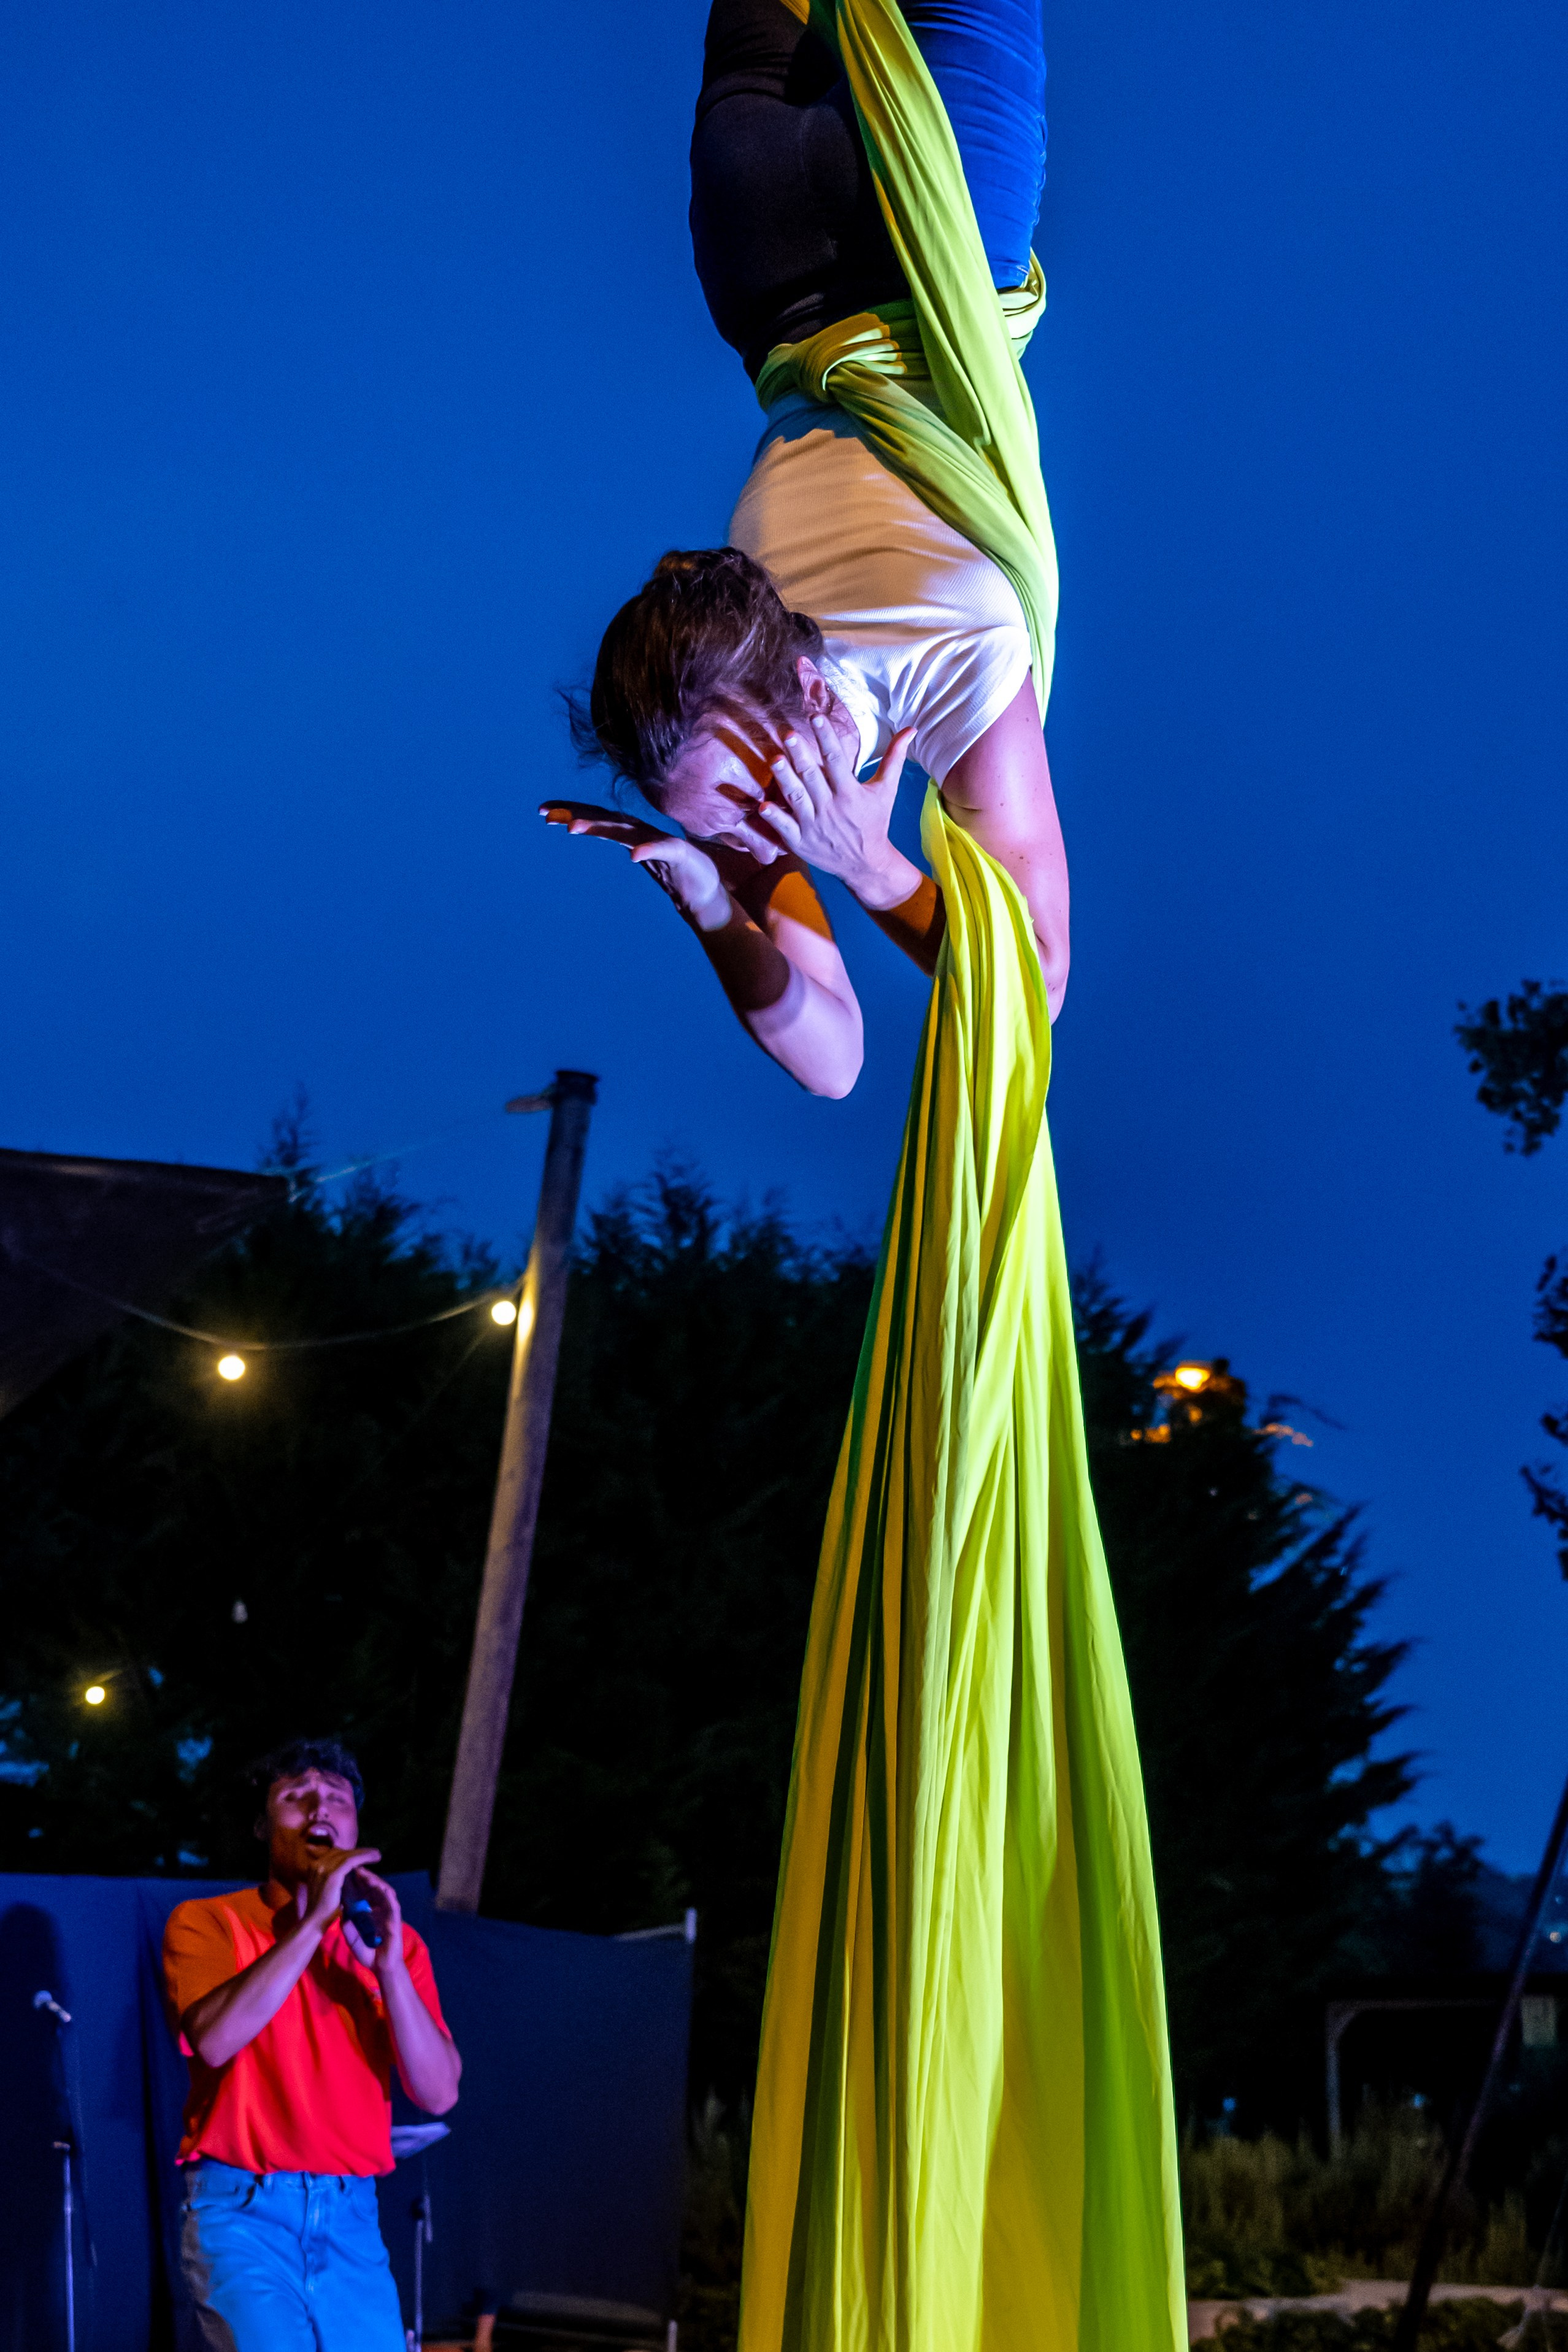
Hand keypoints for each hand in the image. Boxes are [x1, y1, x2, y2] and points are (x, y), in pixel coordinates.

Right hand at [292, 1843, 382, 1938]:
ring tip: (377, 1854)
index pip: (333, 1854)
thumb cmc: (322, 1910)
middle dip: (356, 1852)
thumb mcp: (325, 1888)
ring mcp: (323, 1868)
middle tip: (372, 1853)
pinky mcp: (332, 1875)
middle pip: (339, 1852)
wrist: (315, 1923)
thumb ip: (332, 1877)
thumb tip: (346, 1872)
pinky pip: (352, 1860)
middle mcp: (316, 1865)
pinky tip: (375, 1857)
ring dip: (364, 1853)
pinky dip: (365, 1857)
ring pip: (347, 1855)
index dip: (347, 1854)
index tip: (361, 1855)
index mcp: (313, 1867)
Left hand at [339, 1865, 403, 1975]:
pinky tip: (382, 1888)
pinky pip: (393, 1905)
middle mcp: (380, 1910)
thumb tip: (341, 1909)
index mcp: (370, 1912)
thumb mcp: (352, 1937)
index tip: (347, 1873)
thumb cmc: (368, 1953)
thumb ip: (347, 1925)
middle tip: (356, 1868)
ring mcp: (389, 1914)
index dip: (357, 1883)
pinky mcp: (395, 1920)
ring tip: (366, 1875)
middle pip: (374, 1889)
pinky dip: (388, 1895)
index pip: (364, 1893)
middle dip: (366, 1878)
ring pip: (384, 1893)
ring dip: (376, 1883)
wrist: (380, 1967)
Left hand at [541, 802, 730, 930]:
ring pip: (625, 832)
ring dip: (600, 828)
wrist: (705, 894)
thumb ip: (628, 840)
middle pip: (605, 821)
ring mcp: (659, 842)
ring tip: (573, 829)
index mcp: (633, 834)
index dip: (572, 812)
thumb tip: (609, 836)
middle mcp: (642, 834)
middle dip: (577, 815)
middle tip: (548, 815)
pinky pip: (661, 850)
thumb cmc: (677, 873)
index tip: (543, 812)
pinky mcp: (678, 853)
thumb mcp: (646, 853)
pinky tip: (634, 855)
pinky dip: (647, 850)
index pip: (598, 819)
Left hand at [754, 719, 917, 907]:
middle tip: (787, 734)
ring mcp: (814, 826)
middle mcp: (831, 808)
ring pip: (797, 798)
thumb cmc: (875, 822)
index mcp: (850, 793)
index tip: (816, 717)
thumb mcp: (887, 790)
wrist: (866, 864)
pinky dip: (774, 818)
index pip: (836, 760)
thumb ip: (894, 757)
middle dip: (800, 755)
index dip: (826, 737)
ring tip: (774, 759)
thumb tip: (911, 729)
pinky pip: (785, 828)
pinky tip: (762, 805)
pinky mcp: (801, 842)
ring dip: (784, 779)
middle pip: (813, 777)